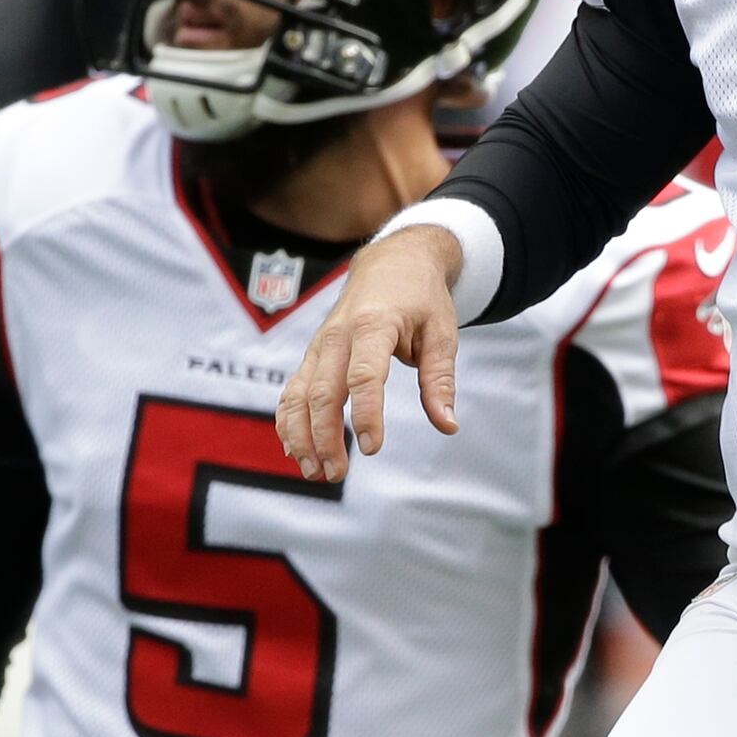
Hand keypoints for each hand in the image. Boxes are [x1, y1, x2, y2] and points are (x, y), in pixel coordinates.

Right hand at [276, 226, 462, 481]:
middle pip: (323, 391)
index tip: (371, 448)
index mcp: (374, 325)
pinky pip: (292, 390)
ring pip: (299, 394)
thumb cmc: (420, 298)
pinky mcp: (312, 354)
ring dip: (301, 435)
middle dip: (325, 436)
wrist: (391, 262)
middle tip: (337, 474)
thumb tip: (448, 425)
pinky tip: (294, 450)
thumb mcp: (442, 332)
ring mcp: (320, 344)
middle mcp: (338, 335)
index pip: (364, 374)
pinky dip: (288, 420)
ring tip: (314, 471)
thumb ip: (440, 380)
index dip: (365, 413)